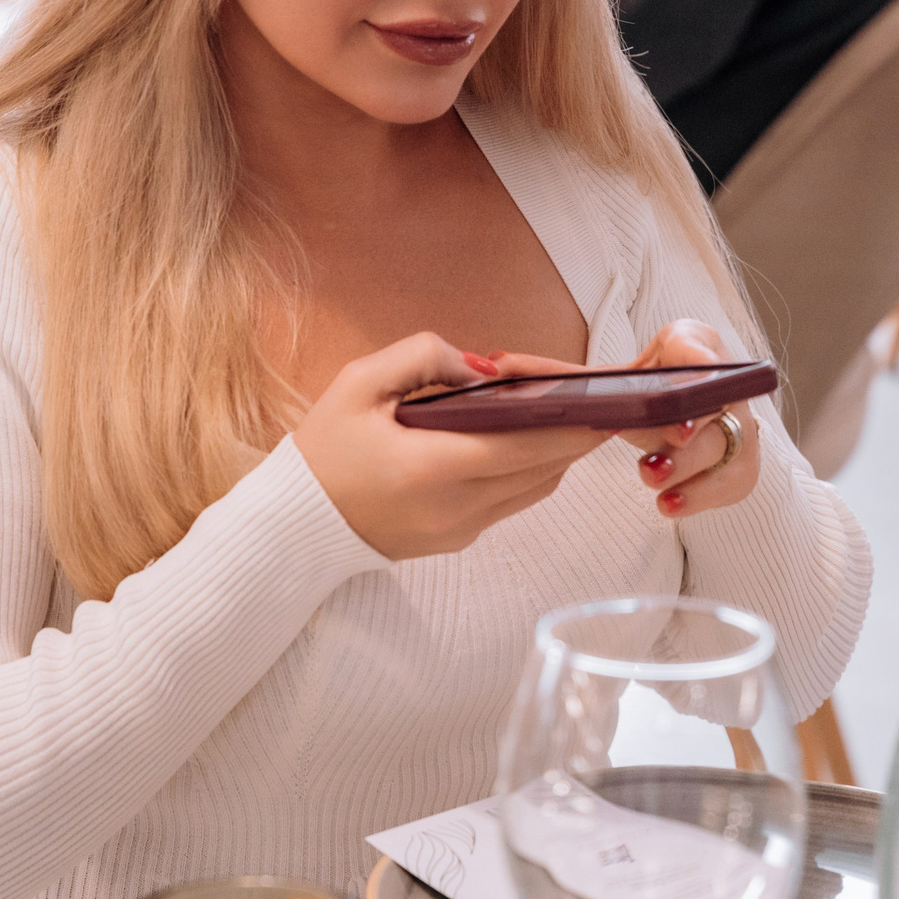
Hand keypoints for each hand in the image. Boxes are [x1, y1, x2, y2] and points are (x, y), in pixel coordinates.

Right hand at [291, 333, 610, 561]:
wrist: (295, 522)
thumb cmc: (324, 448)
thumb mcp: (359, 383)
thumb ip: (422, 357)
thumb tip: (482, 369)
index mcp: (431, 467)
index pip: (523, 448)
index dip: (569, 427)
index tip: (603, 405)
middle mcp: (455, 508)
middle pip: (539, 471)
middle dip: (572, 437)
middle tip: (596, 402)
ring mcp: (458, 531)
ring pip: (531, 491)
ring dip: (553, 456)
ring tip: (566, 418)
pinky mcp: (456, 541)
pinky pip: (508, 504)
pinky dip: (525, 473)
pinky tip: (523, 443)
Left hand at [486, 320, 762, 520]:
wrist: (683, 413)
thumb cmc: (638, 390)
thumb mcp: (600, 373)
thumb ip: (550, 372)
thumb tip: (489, 368)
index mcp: (689, 345)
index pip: (697, 345)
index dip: (688, 366)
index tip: (668, 400)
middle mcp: (722, 383)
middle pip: (716, 406)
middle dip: (687, 436)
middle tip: (653, 459)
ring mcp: (738, 426)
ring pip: (728, 449)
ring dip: (689, 470)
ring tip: (652, 481)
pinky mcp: (739, 465)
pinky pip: (733, 483)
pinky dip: (701, 496)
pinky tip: (667, 505)